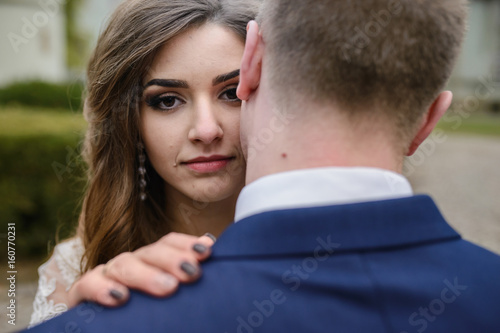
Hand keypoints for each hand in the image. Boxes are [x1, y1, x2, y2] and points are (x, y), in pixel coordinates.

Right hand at [67, 232, 214, 307]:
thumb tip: (209, 245)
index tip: (206, 252)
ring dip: (146, 275)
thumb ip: (183, 272)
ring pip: (124, 265)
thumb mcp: (167, 299)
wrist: (109, 327)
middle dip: (172, 259)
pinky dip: (102, 288)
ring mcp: (106, 275)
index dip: (186, 244)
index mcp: (151, 262)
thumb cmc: (144, 316)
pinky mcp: (82, 292)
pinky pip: (89, 283)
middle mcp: (131, 263)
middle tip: (192, 272)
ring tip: (168, 288)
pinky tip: (120, 297)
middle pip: (151, 252)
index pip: (168, 243)